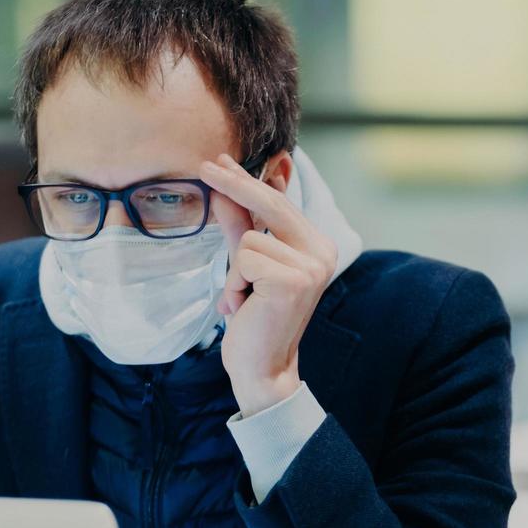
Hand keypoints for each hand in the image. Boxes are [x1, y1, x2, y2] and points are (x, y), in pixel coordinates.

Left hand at [199, 153, 336, 416]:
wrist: (264, 368)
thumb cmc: (255, 318)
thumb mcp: (246, 266)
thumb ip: (241, 227)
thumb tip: (224, 187)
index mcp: (318, 246)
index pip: (279, 203)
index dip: (249, 180)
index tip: (223, 160)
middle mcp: (323, 252)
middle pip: (270, 205)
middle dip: (235, 185)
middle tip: (205, 166)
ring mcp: (312, 265)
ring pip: (249, 238)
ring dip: (235, 270)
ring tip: (245, 298)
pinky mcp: (294, 279)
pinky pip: (245, 258)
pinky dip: (235, 283)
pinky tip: (246, 306)